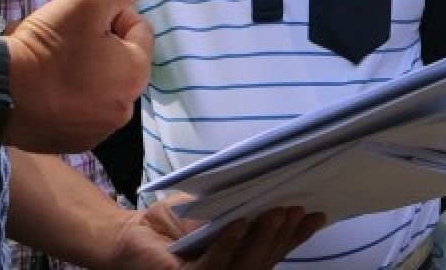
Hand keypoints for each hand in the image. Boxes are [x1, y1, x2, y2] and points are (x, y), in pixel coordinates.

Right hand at [4, 0, 155, 152]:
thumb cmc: (48, 45)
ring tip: (53, 63)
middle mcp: (126, 107)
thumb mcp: (88, 3)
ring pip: (101, 86)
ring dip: (86, 72)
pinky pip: (81, 111)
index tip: (81, 19)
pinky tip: (47, 89)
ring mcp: (100, 130)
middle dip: (100, 45)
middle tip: (65, 39)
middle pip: (121, 60)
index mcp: (136, 72)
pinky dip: (71, 98)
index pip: (138, 28)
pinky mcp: (74, 143)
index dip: (112, 15)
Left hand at [106, 197, 326, 269]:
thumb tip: (272, 185)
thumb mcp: (212, 210)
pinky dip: (227, 243)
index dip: (296, 237)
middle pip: (265, 261)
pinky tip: (238, 223)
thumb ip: (238, 207)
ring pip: (245, 266)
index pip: (273, 251)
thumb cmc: (169, 224)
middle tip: (298, 209)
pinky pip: (213, 265)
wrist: (127, 235)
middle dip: (284, 236)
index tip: (318, 215)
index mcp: (237, 262)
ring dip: (262, 239)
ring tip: (275, 212)